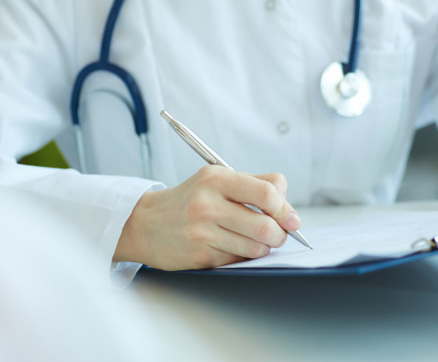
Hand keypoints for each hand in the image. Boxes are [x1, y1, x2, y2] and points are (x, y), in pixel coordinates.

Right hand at [113, 166, 300, 270]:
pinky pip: (238, 259)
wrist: (145, 224)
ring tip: (256, 240)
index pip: (266, 193)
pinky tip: (232, 246)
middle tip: (279, 234)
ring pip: (255, 247)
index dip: (285, 209)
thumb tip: (286, 196)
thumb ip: (255, 182)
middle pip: (266, 225)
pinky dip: (243, 255)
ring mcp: (203, 232)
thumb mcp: (216, 179)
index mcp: (216, 179)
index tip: (292, 219)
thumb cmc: (189, 201)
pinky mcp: (200, 256)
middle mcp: (208, 204)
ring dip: (264, 247)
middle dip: (280, 234)